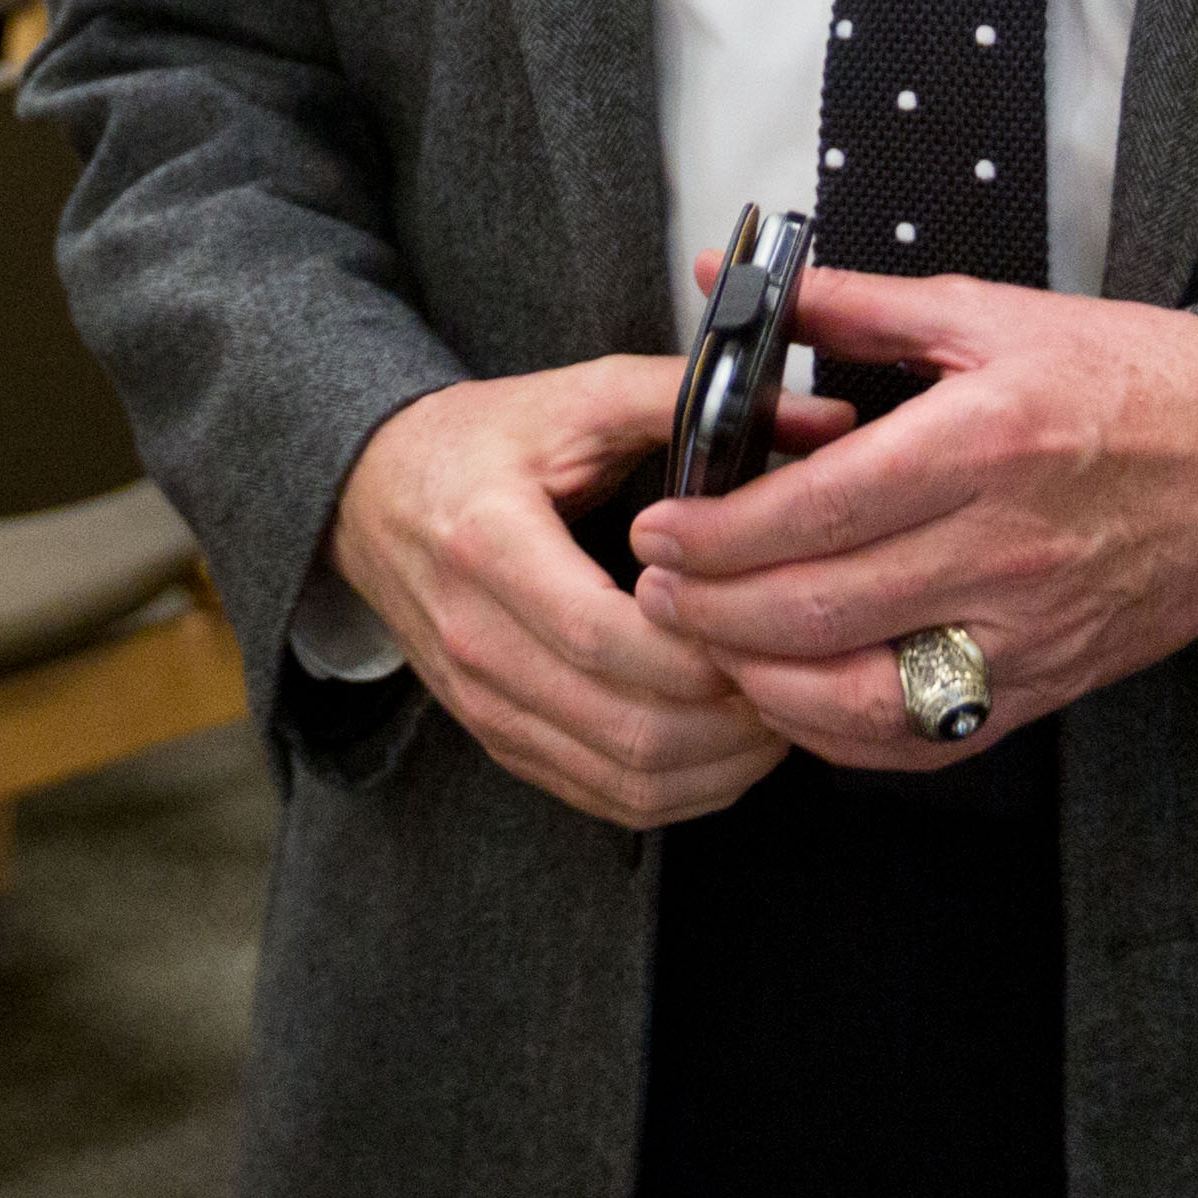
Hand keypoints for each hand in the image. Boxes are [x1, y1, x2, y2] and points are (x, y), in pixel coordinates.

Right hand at [326, 360, 789, 827]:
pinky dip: (683, 788)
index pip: (607, 636)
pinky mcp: (499, 740)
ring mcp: (483, 704)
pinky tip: (726, 743)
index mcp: (487, 546)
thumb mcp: (574, 397)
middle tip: (797, 672)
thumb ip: (687, 401)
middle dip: (735, 717)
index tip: (768, 614)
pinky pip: (607, 800)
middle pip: (630, 727)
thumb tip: (824, 422)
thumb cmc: (479, 442)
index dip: (702, 646)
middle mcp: (477, 642)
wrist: (372, 495)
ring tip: (776, 709)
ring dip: (722, 764)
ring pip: (627, 779)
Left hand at [624, 270, 1197, 771]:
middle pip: (819, 610)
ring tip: (705, 641)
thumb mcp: (987, 312)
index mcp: (983, 444)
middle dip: (709, 610)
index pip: (815, 511)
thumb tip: (723, 278)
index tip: (656, 525)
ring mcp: (1030, 633)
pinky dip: (839, 735)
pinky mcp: (1049, 686)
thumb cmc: (1129, 376)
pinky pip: (924, 741)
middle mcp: (1006, 550)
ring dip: (760, 681)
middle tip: (653, 588)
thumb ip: (846, 302)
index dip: (716, 530)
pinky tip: (790, 695)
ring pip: (861, 697)